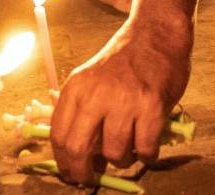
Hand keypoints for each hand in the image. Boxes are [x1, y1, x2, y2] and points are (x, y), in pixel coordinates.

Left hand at [49, 15, 191, 182]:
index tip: (71, 173)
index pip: (58, 135)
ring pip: (115, 154)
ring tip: (128, 151)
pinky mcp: (152, 106)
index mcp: (77, 87)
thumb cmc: (124, 61)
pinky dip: (147, 156)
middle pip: (78, 149)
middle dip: (83, 172)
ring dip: (122, 162)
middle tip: (91, 179)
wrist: (156, 36)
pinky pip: (145, 150)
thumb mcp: (91, 79)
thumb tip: (77, 156)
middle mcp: (96, 94)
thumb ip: (81, 112)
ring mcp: (125, 100)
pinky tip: (148, 146)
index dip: (63, 162)